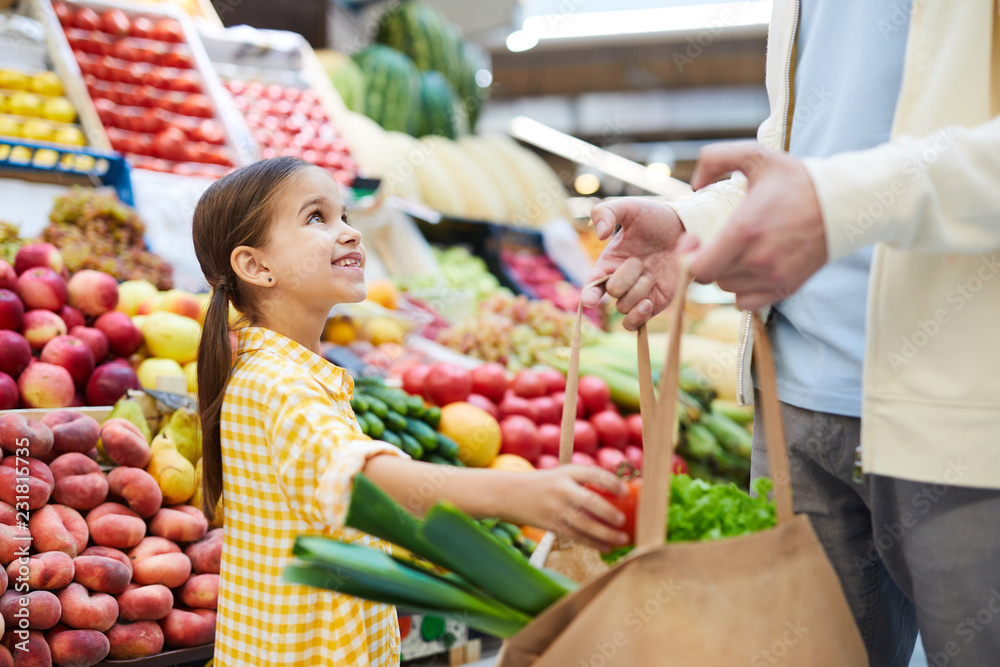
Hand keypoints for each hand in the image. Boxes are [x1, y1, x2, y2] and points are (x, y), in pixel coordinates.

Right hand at [504, 466, 629, 551]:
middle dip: (609, 513)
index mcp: (567, 472)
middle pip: (590, 502)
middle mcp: (561, 489)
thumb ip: (585, 481)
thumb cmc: (545, 484)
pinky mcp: (551, 524)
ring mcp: (555, 508)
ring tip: (623, 538)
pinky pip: (575, 535)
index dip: (611, 482)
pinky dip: (593, 542)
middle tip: (623, 520)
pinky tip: (607, 545)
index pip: (593, 474)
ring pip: (584, 524)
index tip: (626, 492)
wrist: (510, 494)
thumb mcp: (562, 474)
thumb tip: (620, 494)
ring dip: (606, 533)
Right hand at [581, 198, 690, 330]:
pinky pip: (637, 323)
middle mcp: (620, 282)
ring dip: (639, 291)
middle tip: (640, 260)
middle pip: (613, 294)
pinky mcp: (655, 304)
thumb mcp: (629, 208)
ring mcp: (637, 294)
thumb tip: (600, 234)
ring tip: (652, 274)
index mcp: (608, 263)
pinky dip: (639, 317)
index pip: (591, 286)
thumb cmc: (655, 217)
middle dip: (625, 278)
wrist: (686, 228)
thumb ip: (606, 212)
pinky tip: (649, 302)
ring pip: (625, 308)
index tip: (590, 300)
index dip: (588, 295)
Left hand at [688, 141, 827, 309]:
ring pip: (729, 289)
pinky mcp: (788, 287)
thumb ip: (715, 158)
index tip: (695, 241)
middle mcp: (759, 260)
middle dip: (708, 261)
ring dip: (726, 274)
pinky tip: (749, 268)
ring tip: (736, 252)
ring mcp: (774, 277)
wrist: (843, 203)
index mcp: (745, 230)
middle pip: (711, 279)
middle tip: (716, 242)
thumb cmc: (798, 179)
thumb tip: (695, 185)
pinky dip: (744, 289)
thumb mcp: (756, 155)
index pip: (699, 268)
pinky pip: (748, 302)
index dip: (689, 257)